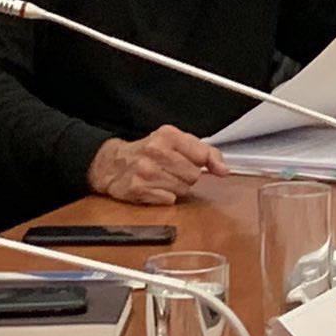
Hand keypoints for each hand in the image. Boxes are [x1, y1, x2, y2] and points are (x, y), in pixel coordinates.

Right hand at [86, 125, 228, 205]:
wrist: (111, 163)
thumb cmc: (149, 152)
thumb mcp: (175, 142)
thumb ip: (204, 152)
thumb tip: (224, 170)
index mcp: (167, 135)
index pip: (202, 155)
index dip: (203, 163)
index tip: (199, 165)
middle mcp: (155, 151)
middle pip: (194, 175)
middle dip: (187, 176)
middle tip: (172, 171)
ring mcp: (146, 171)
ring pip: (183, 189)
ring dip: (177, 187)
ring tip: (162, 179)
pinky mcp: (138, 189)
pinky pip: (168, 199)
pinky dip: (164, 196)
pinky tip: (154, 188)